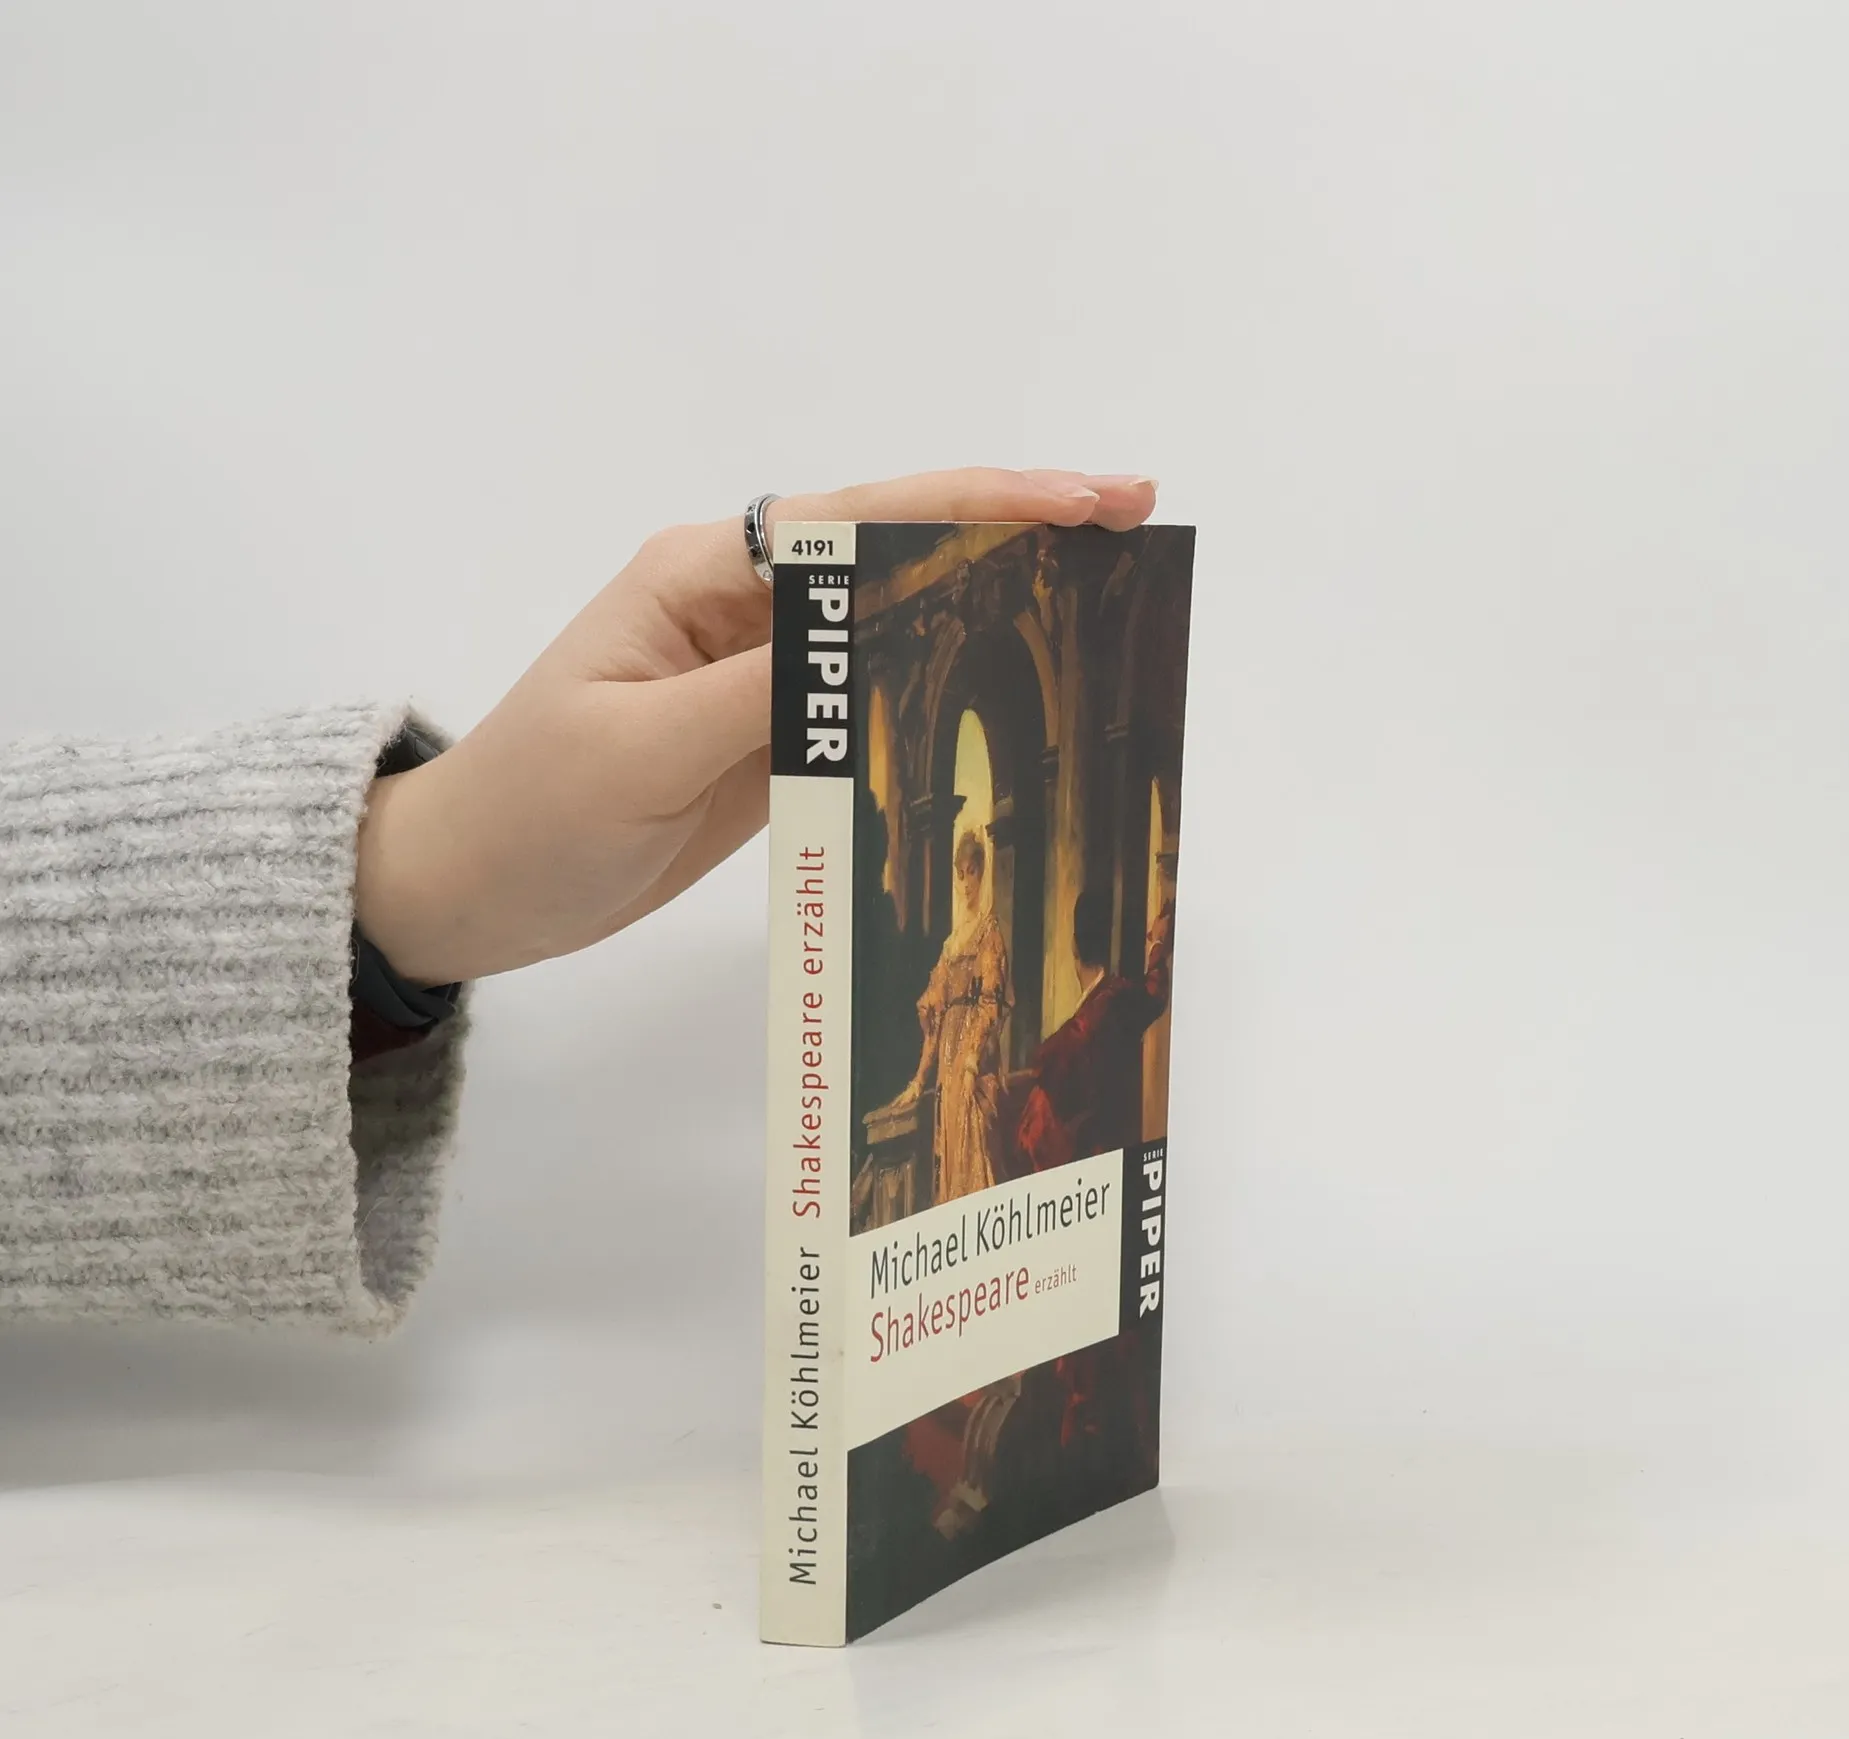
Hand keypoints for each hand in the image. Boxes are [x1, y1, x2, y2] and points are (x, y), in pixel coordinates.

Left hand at [354, 468, 1157, 982]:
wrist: (474, 889)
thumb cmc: (531, 809)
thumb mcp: (635, 750)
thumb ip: (758, 694)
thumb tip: (878, 640)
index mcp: (706, 574)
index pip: (862, 521)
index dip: (980, 503)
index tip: (1084, 500)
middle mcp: (747, 608)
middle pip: (899, 558)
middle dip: (1014, 537)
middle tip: (1134, 529)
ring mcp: (765, 678)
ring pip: (899, 630)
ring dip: (995, 614)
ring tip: (1106, 608)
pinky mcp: (774, 744)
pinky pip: (874, 709)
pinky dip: (944, 698)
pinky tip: (1011, 702)